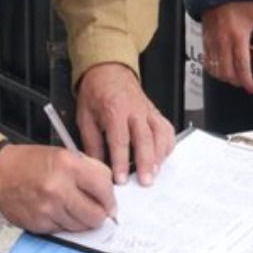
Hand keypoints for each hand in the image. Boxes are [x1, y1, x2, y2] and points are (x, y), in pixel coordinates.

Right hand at [0, 144, 114, 233]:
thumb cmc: (31, 162)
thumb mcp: (64, 154)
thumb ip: (89, 169)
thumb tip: (108, 190)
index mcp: (68, 165)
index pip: (104, 188)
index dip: (110, 198)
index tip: (110, 202)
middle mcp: (58, 188)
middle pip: (96, 215)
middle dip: (99, 214)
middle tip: (96, 210)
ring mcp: (48, 208)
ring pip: (81, 226)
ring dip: (82, 220)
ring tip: (73, 207)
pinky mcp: (39, 224)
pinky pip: (63, 230)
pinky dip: (64, 223)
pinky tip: (57, 211)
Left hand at [76, 63, 174, 186]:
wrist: (108, 71)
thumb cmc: (96, 92)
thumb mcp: (85, 117)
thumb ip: (92, 143)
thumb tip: (96, 166)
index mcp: (114, 110)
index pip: (120, 139)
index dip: (121, 161)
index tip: (121, 179)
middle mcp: (134, 110)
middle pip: (145, 138)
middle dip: (146, 162)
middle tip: (145, 181)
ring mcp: (148, 111)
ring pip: (160, 134)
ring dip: (159, 156)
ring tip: (154, 173)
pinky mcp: (155, 113)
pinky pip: (167, 129)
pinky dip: (167, 145)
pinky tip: (162, 156)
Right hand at [201, 0, 252, 93]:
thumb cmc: (237, 1)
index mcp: (238, 36)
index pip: (242, 65)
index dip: (246, 80)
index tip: (251, 87)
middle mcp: (224, 41)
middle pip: (227, 72)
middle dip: (236, 82)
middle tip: (244, 83)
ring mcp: (213, 42)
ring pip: (215, 69)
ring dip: (225, 77)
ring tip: (233, 77)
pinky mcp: (206, 40)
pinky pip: (207, 61)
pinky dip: (213, 69)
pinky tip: (220, 69)